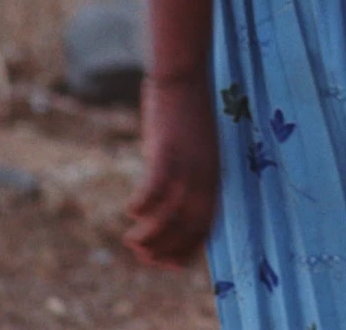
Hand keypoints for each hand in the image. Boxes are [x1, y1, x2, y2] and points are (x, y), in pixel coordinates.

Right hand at [124, 75, 220, 268]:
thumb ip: (190, 177)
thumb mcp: (197, 151)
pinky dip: (140, 206)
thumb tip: (172, 203)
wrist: (185, 78)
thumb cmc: (187, 114)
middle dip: (164, 250)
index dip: (188, 251)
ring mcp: (186, 166)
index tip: (172, 266)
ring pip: (168, 217)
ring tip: (132, 241)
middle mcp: (204, 177)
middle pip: (186, 228)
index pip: (205, 227)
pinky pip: (152, 191)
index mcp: (214, 178)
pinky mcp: (167, 153)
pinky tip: (131, 210)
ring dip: (148, 236)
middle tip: (142, 255)